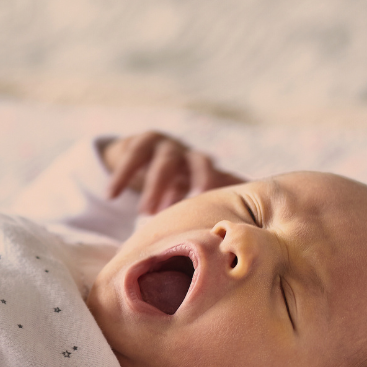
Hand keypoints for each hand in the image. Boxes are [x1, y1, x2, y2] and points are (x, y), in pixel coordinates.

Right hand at [101, 131, 244, 214]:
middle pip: (197, 164)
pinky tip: (111, 196)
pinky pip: (131, 157)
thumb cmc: (174, 180)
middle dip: (195, 184)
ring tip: (145, 213)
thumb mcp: (192, 190)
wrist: (140, 154)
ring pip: (163, 162)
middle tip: (189, 208)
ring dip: (155, 187)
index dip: (223, 191)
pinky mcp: (139, 142)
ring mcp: (165, 144)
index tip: (223, 211)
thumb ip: (215, 201)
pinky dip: (122, 176)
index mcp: (205, 168)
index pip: (221, 176)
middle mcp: (189, 153)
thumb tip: (255, 224)